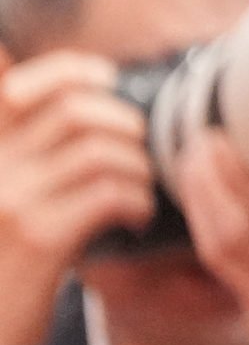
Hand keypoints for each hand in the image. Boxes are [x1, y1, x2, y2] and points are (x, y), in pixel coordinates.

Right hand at [0, 52, 158, 344]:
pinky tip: (136, 219)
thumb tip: (92, 114)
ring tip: (139, 192)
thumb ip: (33, 162)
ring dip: (137, 168)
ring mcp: (9, 202)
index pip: (19, 89)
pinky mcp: (37, 237)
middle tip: (138, 152)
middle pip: (74, 112)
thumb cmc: (2, 273)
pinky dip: (137, 200)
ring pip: (101, 152)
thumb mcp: (8, 206)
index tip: (106, 79)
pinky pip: (109, 193)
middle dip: (125, 123)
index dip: (71, 72)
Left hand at [172, 144, 248, 344]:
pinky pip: (231, 279)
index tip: (225, 138)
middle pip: (232, 230)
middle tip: (198, 145)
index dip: (237, 172)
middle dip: (206, 182)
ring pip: (220, 256)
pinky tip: (214, 217)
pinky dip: (216, 241)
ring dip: (200, 210)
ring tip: (195, 174)